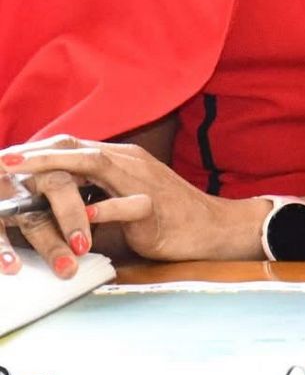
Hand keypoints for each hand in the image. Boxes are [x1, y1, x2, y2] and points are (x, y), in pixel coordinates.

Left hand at [0, 135, 269, 275]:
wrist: (213, 227)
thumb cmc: (167, 216)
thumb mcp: (126, 196)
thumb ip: (96, 191)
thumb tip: (56, 199)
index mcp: (123, 159)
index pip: (74, 146)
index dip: (38, 149)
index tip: (6, 157)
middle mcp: (132, 163)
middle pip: (79, 149)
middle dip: (37, 153)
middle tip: (3, 160)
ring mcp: (145, 182)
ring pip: (97, 166)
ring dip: (58, 169)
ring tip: (25, 174)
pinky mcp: (156, 208)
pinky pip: (128, 206)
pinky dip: (103, 209)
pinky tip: (81, 216)